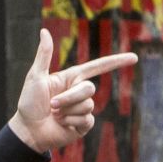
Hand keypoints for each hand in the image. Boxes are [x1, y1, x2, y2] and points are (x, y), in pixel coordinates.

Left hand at [8, 29, 137, 151]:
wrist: (28, 130)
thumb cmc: (29, 103)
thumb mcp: (35, 77)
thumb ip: (44, 55)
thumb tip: (45, 31)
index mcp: (71, 78)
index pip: (98, 67)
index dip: (116, 62)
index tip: (134, 58)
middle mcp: (79, 92)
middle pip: (89, 89)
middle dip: (70, 97)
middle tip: (52, 104)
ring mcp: (82, 109)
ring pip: (88, 105)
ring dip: (68, 110)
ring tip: (55, 115)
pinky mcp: (83, 125)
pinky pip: (87, 119)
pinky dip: (71, 122)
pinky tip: (62, 124)